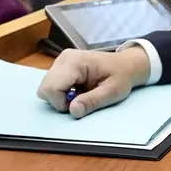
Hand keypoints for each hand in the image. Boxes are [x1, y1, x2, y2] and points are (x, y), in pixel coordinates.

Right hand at [36, 46, 150, 117]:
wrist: (126, 64)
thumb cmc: (121, 76)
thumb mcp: (112, 92)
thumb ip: (92, 101)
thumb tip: (73, 111)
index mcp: (75, 62)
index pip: (51, 88)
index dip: (62, 103)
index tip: (81, 102)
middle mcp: (63, 59)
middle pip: (45, 89)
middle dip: (60, 100)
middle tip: (81, 98)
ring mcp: (60, 61)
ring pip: (47, 88)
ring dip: (61, 96)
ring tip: (81, 92)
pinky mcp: (60, 66)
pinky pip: (52, 85)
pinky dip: (62, 92)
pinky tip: (78, 88)